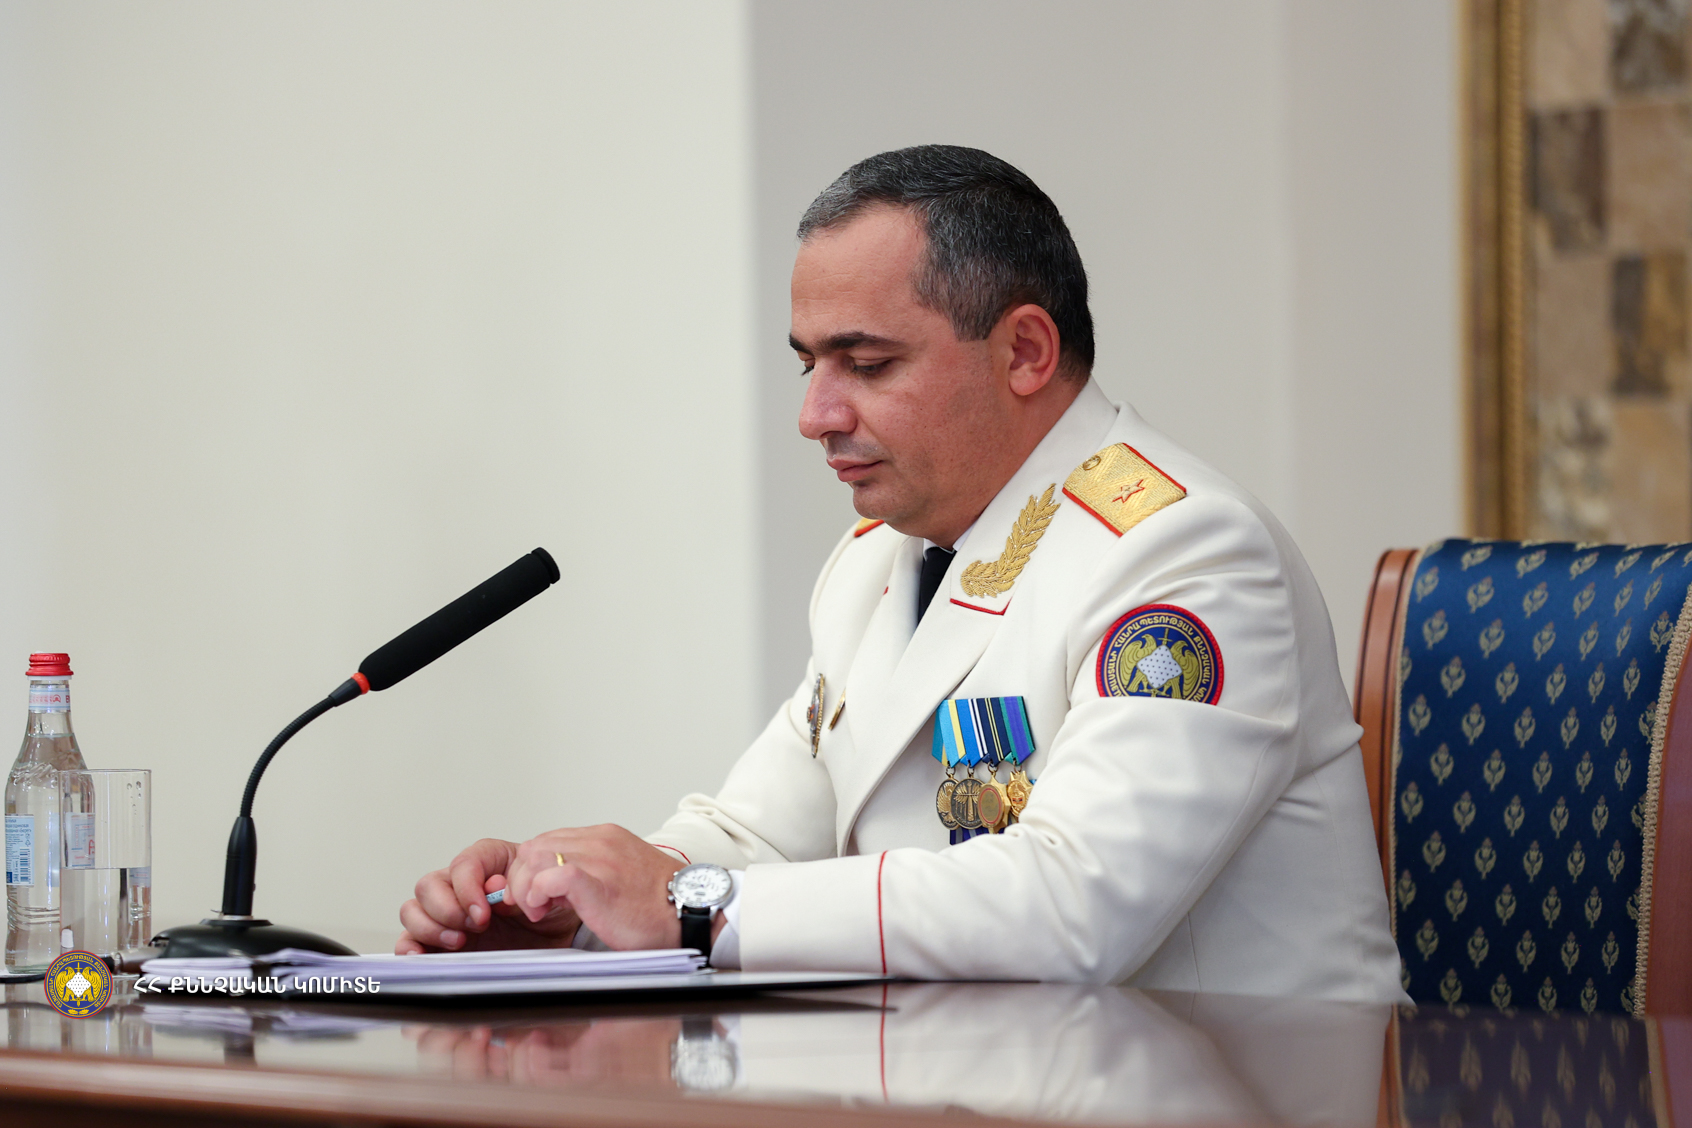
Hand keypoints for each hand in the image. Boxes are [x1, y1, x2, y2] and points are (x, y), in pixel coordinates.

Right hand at [396, 837, 581, 953]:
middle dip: (447, 909)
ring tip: (460, 942)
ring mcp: (447, 912)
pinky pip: (409, 940)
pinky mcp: (440, 941)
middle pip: (428, 886)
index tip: (484, 912)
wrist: (559, 935)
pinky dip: (410, 948)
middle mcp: (460, 884)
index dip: (467, 888)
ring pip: (413, 909)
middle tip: (476, 927)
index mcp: (488, 861)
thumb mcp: (546, 890)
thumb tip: (494, 888)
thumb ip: (522, 885)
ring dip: (430, 927)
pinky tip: (424, 957)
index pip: (463, 865)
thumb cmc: (550, 905)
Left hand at [505, 824, 689, 950]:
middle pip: (534, 846)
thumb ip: (593, 870)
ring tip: (542, 910)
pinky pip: (551, 877)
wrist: (693, 912)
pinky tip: (546, 909)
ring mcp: (600, 859)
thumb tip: (556, 885)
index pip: (547, 839)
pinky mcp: (598, 882)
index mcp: (606, 836)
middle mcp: (601, 841)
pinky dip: (537, 893)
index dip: (532, 868)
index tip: (536, 893)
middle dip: (524, 878)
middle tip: (535, 905)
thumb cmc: (660, 904)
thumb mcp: (622, 874)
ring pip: (535, 857)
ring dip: (527, 887)